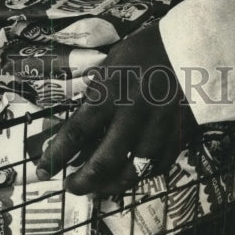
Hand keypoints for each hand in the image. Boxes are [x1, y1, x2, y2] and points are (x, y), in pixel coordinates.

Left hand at [36, 22, 196, 195]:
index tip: (42, 170)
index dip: (56, 155)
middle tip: (72, 187)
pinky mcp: (179, 135)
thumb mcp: (114, 62)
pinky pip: (159, 166)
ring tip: (99, 188)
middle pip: (103, 161)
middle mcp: (132, 114)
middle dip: (83, 181)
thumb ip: (99, 92)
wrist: (192, 45)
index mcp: (111, 91)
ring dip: (111, 185)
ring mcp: (158, 128)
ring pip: (132, 171)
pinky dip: (144, 174)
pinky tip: (133, 174)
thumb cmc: (147, 48)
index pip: (77, 132)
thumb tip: (84, 123)